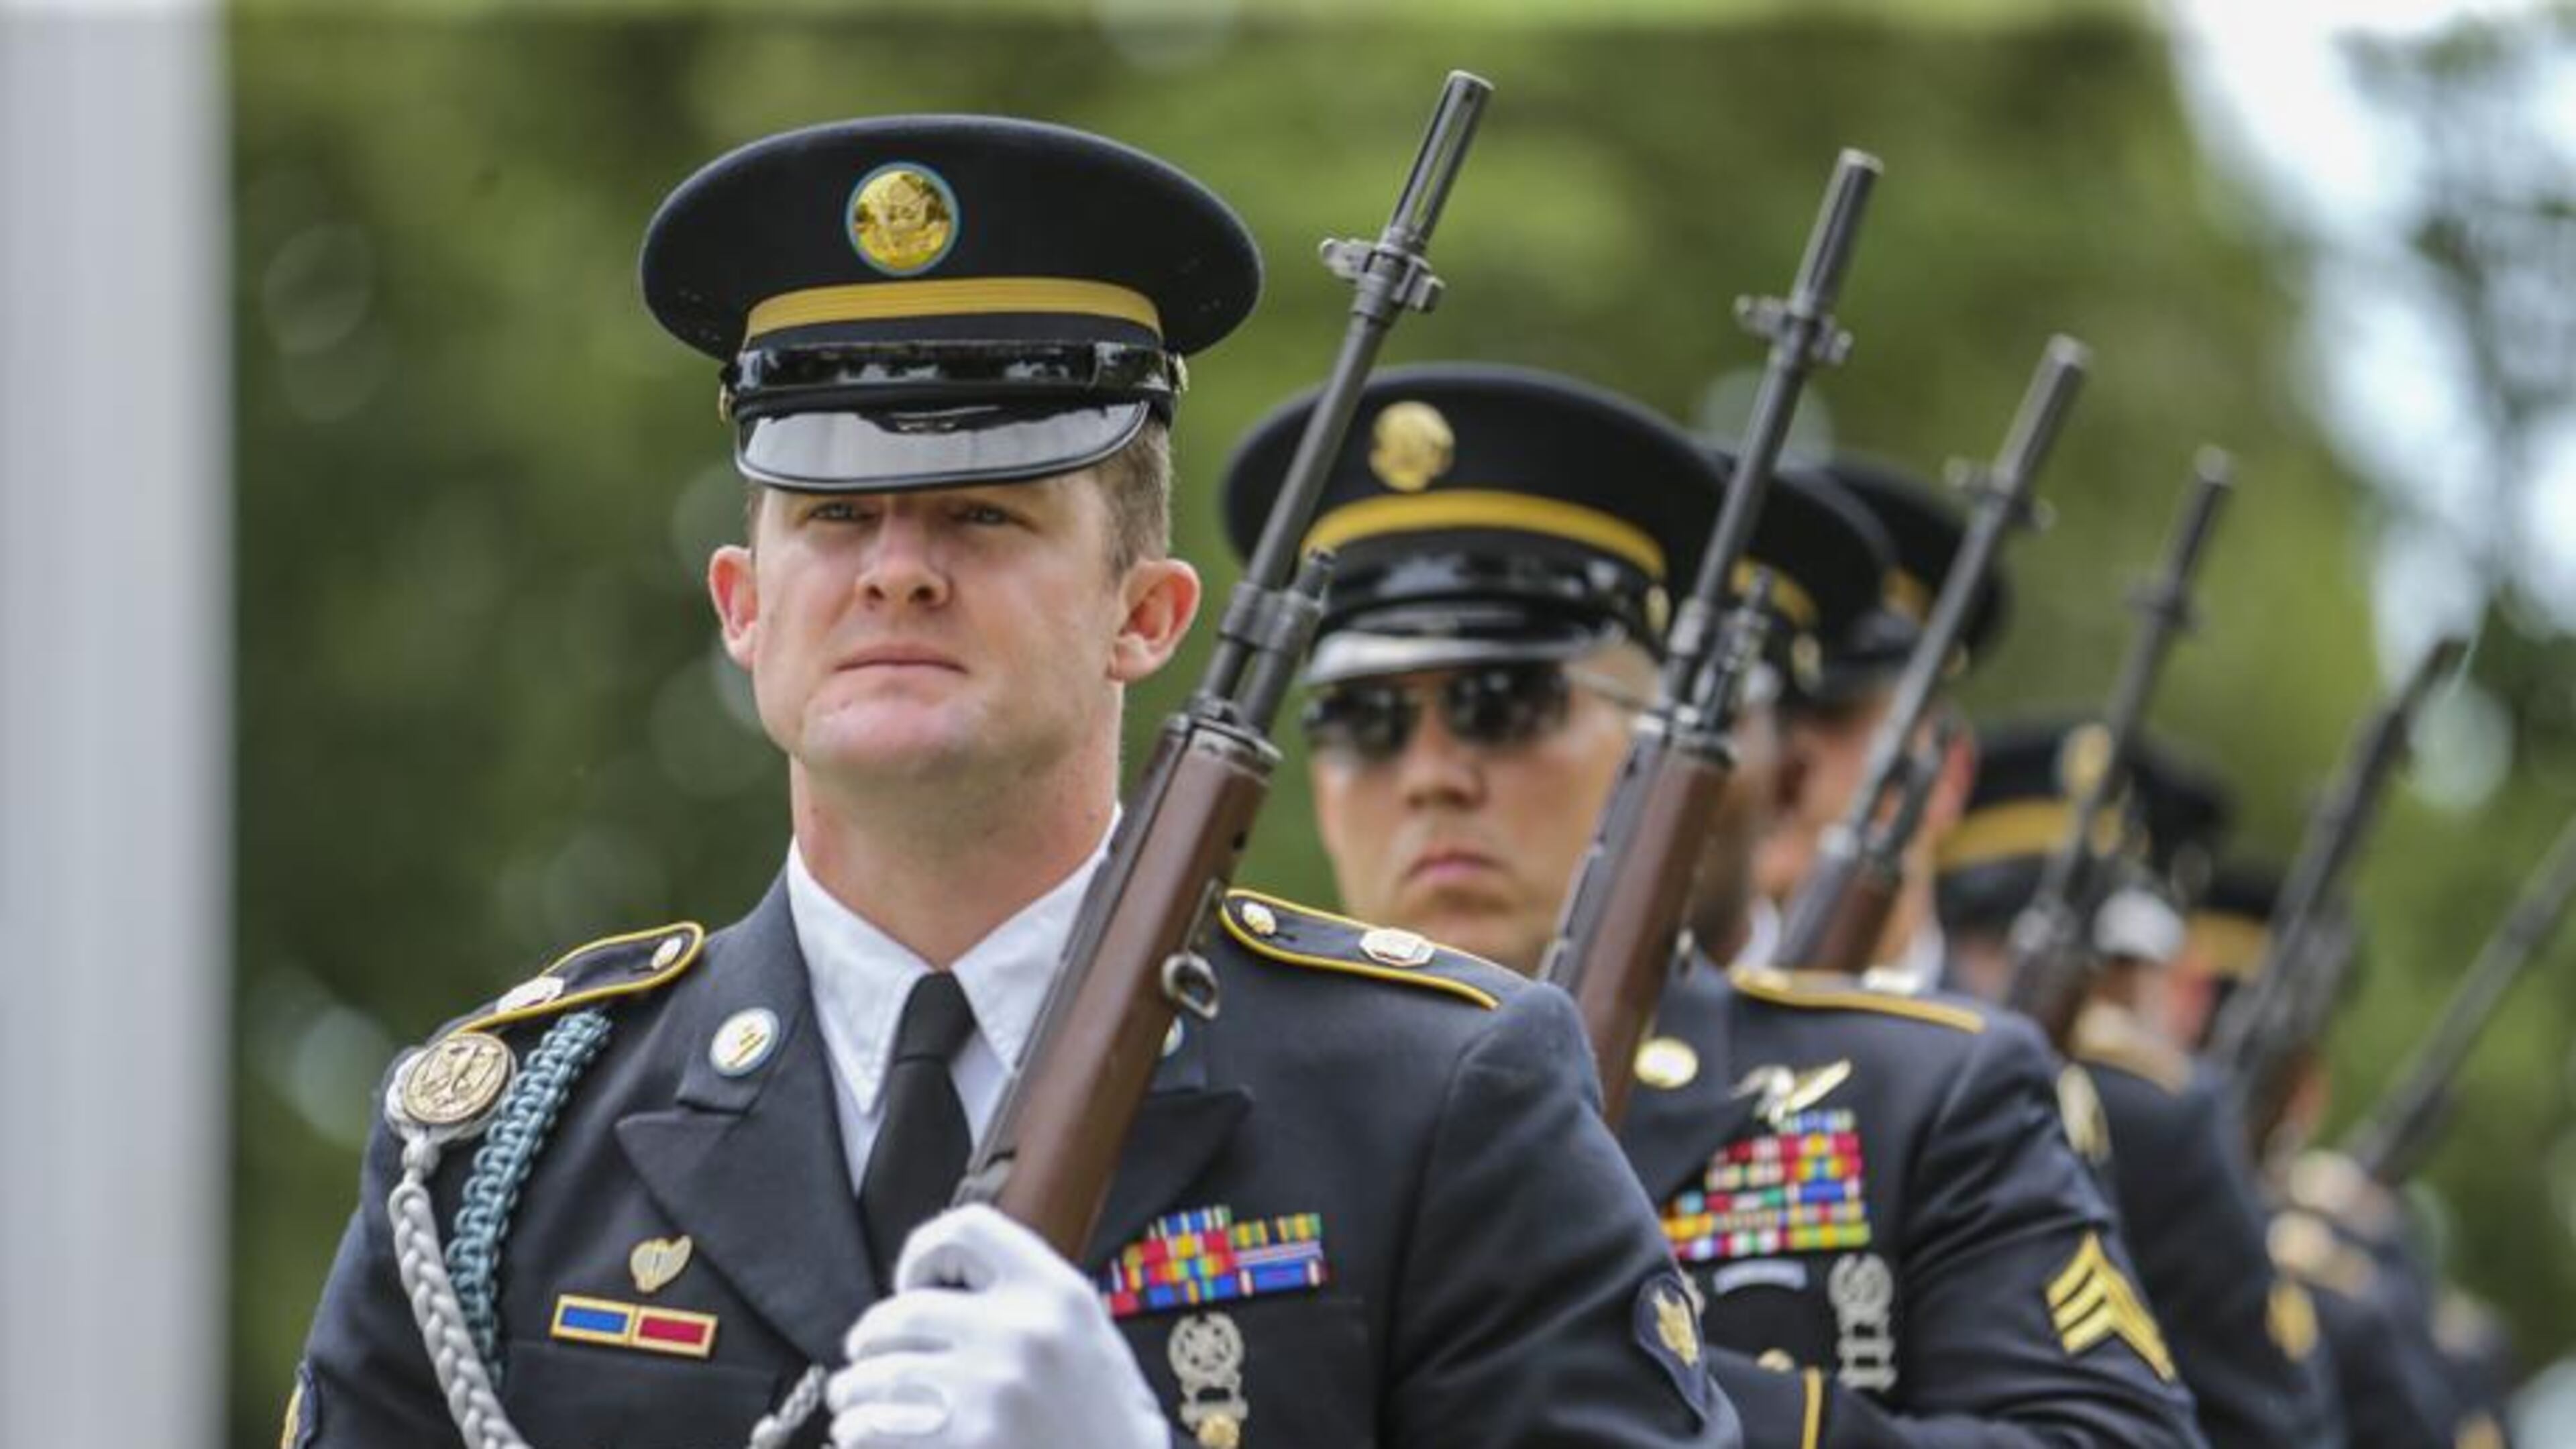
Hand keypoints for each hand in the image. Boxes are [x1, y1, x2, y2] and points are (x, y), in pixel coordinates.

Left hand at [828, 1204, 1168, 1447]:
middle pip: (904, 1312)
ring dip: (854, 1389)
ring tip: (853, 1399)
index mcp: (1056, 1292)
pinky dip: (858, 1431)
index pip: (966, 1229)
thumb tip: (940, 1288)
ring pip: (880, 1374)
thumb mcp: (1086, 1333)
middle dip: (870, 1337)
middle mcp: (1022, 1331)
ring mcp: (992, 1390)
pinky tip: (862, 1434)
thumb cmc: (1105, 1417)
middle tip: (863, 1354)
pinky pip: (877, 1429)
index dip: (923, 1252)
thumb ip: (1026, 1301)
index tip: (912, 1285)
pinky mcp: (967, 1442)